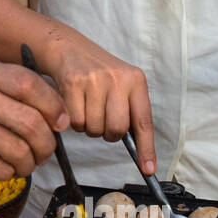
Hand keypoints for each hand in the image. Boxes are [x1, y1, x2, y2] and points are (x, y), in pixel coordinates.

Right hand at [0, 60, 70, 180]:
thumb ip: (13, 87)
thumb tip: (58, 117)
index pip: (30, 86)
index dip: (54, 107)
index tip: (60, 123)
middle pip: (30, 124)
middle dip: (47, 144)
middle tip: (46, 150)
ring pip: (18, 152)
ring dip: (30, 163)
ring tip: (26, 162)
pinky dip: (9, 172)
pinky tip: (4, 167)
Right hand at [48, 33, 157, 173]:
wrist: (69, 49)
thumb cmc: (99, 73)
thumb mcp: (121, 84)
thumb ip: (130, 110)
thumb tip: (139, 150)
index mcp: (136, 81)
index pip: (144, 122)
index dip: (146, 149)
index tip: (148, 169)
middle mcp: (118, 80)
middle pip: (116, 129)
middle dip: (108, 133)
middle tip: (102, 122)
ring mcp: (94, 81)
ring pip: (94, 128)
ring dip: (89, 127)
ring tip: (87, 109)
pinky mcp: (73, 84)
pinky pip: (76, 122)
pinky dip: (74, 122)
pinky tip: (74, 106)